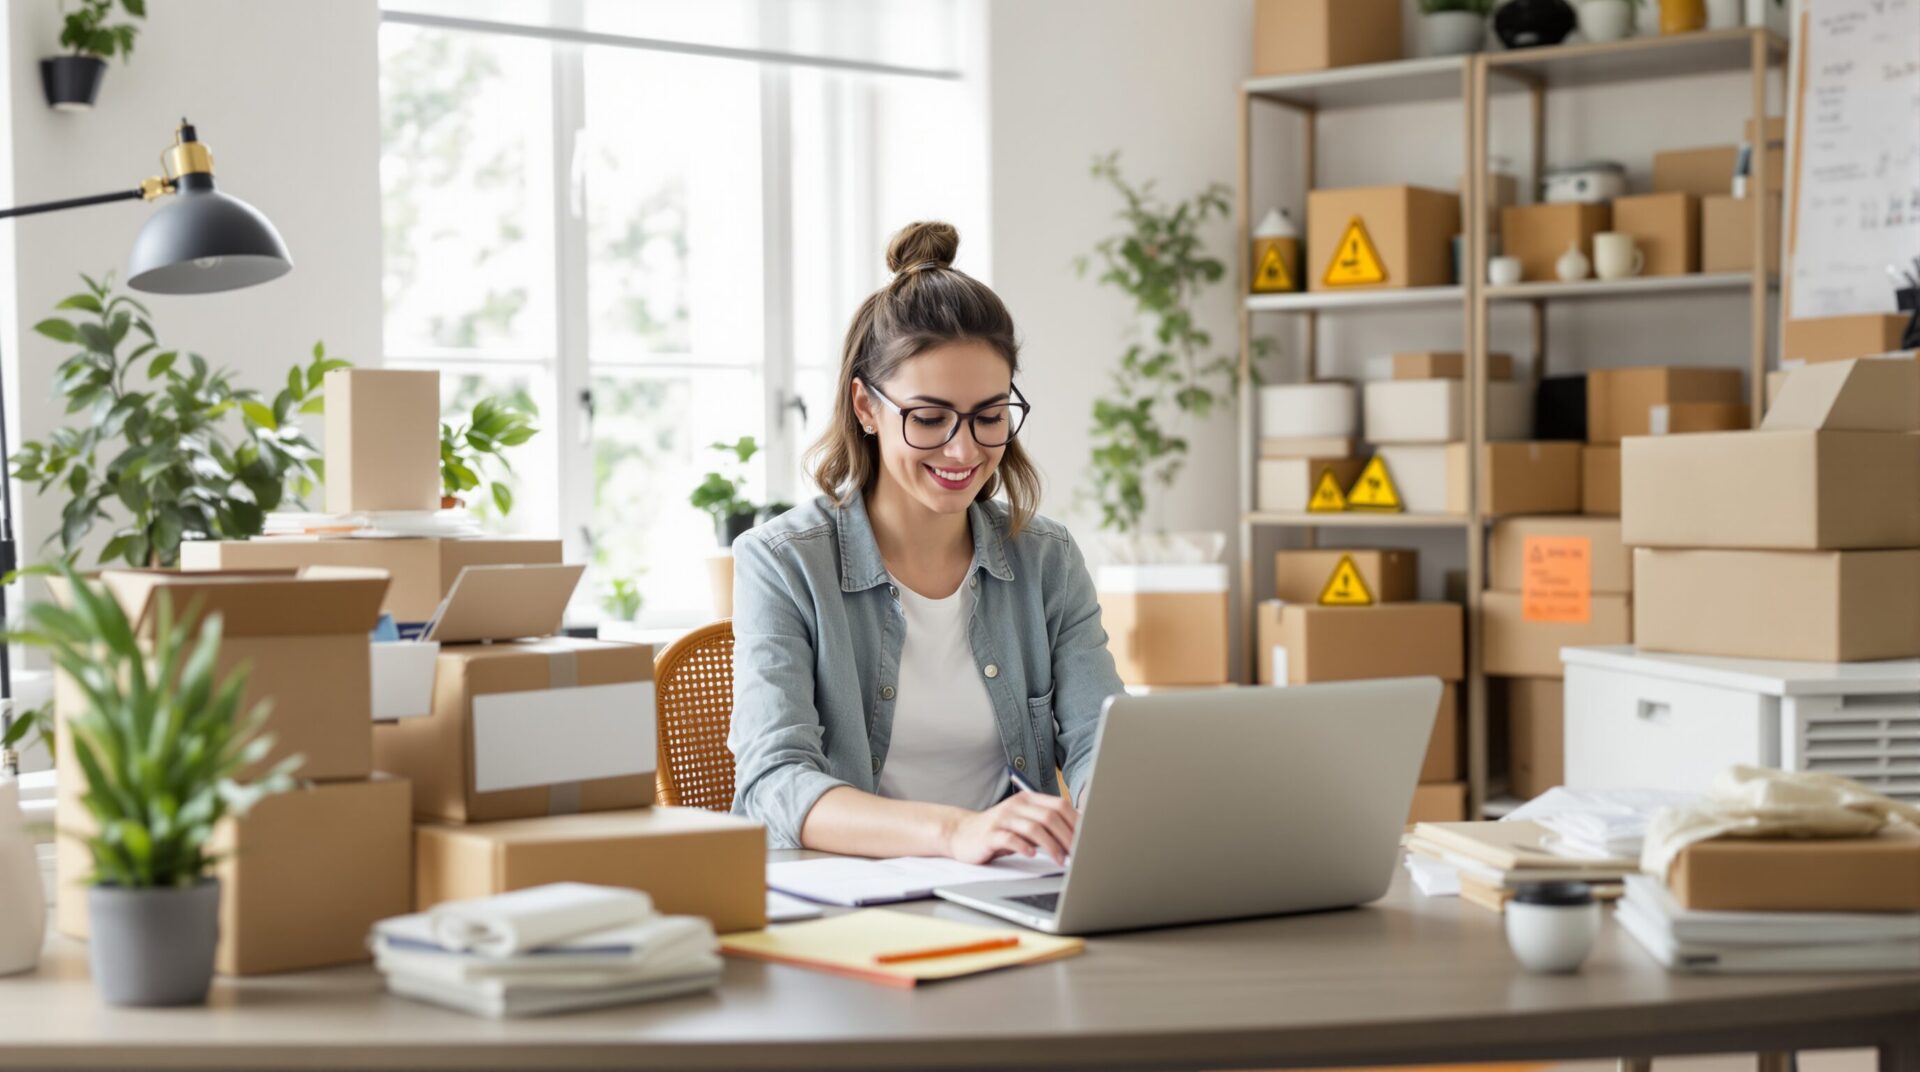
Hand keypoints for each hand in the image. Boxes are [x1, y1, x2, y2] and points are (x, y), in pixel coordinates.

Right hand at [943, 791, 1078, 865]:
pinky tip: (1032, 855)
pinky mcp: (990, 834)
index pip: (1059, 805)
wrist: (962, 834)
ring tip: (1060, 860)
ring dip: (1051, 846)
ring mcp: (1002, 818)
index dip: (1075, 823)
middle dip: (1067, 837)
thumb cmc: (1000, 831)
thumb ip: (1046, 825)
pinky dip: (1024, 847)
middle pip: (1050, 816)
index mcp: (1028, 799)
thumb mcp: (1024, 823)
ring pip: (1033, 828)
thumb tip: (1078, 835)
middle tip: (1077, 854)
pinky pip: (1010, 838)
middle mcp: (1016, 805)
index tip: (1087, 839)